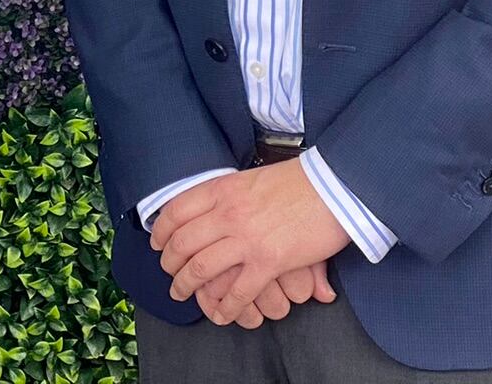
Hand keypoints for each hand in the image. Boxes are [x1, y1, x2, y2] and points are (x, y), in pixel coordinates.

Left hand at [150, 160, 350, 323]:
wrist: (334, 187)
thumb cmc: (298, 181)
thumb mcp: (252, 179)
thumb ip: (229, 195)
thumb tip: (214, 207)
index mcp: (222, 190)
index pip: (176, 211)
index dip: (161, 230)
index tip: (157, 242)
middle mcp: (227, 214)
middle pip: (182, 243)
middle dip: (169, 262)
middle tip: (168, 272)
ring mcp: (246, 239)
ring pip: (201, 269)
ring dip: (186, 286)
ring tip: (181, 294)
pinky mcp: (268, 262)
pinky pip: (237, 292)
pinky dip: (225, 307)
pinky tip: (221, 313)